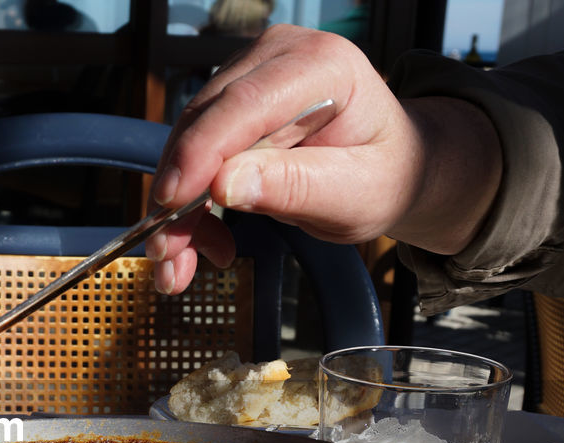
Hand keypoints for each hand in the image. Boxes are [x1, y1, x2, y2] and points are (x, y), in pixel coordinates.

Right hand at [146, 25, 501, 294]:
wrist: (394, 168)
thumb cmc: (385, 175)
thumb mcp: (355, 195)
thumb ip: (296, 186)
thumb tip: (224, 185)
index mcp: (321, 66)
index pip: (244, 104)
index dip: (200, 153)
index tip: (171, 202)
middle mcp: (279, 57)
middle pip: (205, 123)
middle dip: (178, 195)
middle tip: (169, 256)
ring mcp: (250, 74)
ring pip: (189, 142)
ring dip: (178, 209)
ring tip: (180, 264)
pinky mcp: (232, 103)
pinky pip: (194, 153)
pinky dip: (189, 205)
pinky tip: (207, 242)